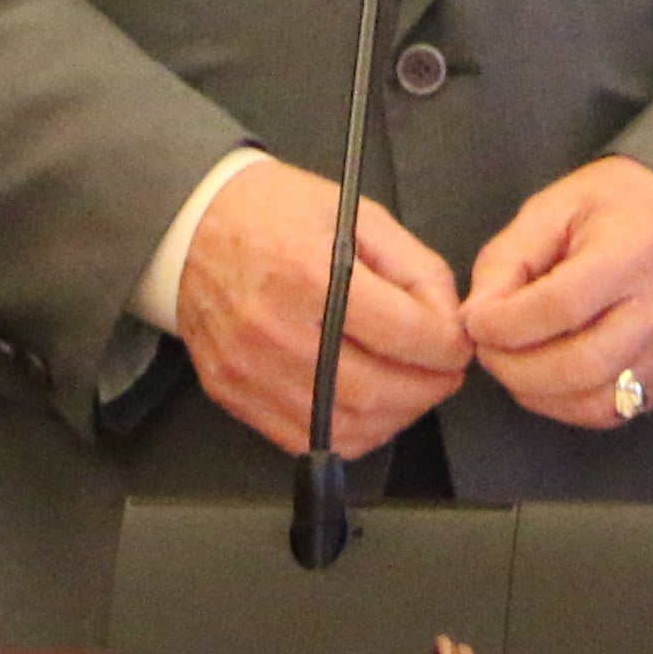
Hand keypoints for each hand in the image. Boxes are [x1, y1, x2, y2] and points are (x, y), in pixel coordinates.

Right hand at [174, 156, 470, 457]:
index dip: (447, 348)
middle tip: (445, 373)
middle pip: (375, 390)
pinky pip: (304, 439)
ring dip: (395, 417)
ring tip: (410, 388)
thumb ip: (414, 268)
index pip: (402, 333)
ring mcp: (249, 369)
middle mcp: (275, 329)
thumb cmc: (275, 213)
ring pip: (343, 425)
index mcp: (310, 274)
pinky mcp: (233, 393)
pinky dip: (349, 433)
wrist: (194, 226)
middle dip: (428, 389)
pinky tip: (367, 407)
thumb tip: (450, 323)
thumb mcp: (357, 214)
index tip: (458, 345)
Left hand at [461, 156, 652, 433]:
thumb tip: (474, 320)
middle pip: (579, 365)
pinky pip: (614, 411)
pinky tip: (549, 378)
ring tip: (513, 364)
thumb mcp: (551, 209)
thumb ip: (507, 260)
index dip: (506, 324)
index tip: (475, 322)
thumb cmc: (615, 205)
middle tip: (488, 350)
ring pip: (595, 401)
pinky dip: (569, 404)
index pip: (560, 307)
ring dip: (537, 393)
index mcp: (635, 251)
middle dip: (515, 368)